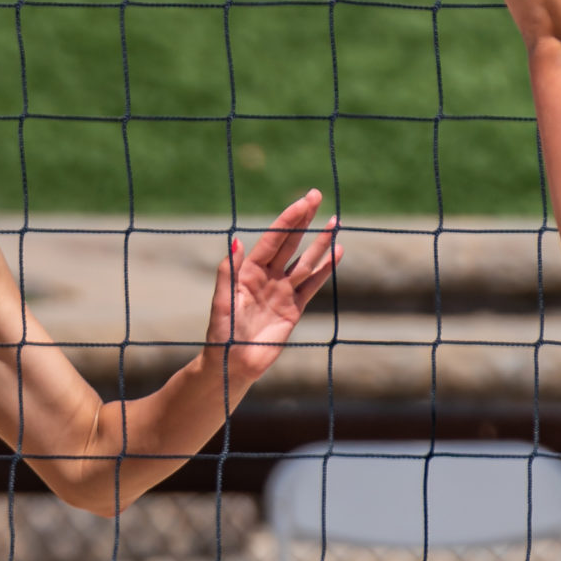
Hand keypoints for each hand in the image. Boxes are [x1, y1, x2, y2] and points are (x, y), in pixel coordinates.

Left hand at [208, 190, 341, 388]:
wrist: (234, 364)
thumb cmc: (222, 334)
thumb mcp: (223, 302)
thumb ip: (229, 272)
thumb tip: (235, 240)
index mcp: (248, 271)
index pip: (273, 239)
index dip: (289, 219)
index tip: (304, 202)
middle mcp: (267, 276)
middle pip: (290, 242)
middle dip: (304, 220)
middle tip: (317, 196)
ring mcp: (282, 291)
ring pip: (305, 262)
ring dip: (320, 243)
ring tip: (335, 222)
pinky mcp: (294, 308)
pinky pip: (312, 285)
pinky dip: (325, 270)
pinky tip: (337, 254)